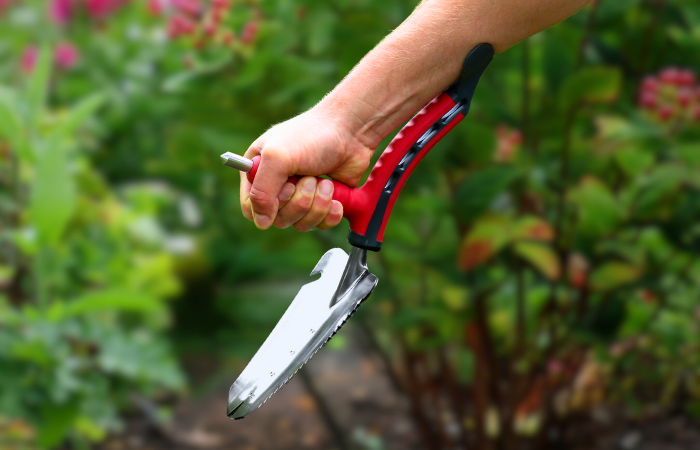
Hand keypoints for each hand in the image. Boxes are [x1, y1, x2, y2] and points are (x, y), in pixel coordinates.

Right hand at [240, 105, 373, 230]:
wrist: (351, 131)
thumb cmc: (312, 136)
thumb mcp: (277, 157)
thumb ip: (261, 191)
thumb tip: (261, 223)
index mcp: (258, 171)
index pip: (251, 208)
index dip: (269, 204)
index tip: (286, 186)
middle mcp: (277, 186)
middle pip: (278, 219)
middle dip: (300, 201)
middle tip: (311, 178)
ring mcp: (300, 196)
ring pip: (300, 224)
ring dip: (317, 205)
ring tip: (325, 182)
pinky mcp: (322, 203)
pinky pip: (320, 225)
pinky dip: (330, 214)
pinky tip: (336, 198)